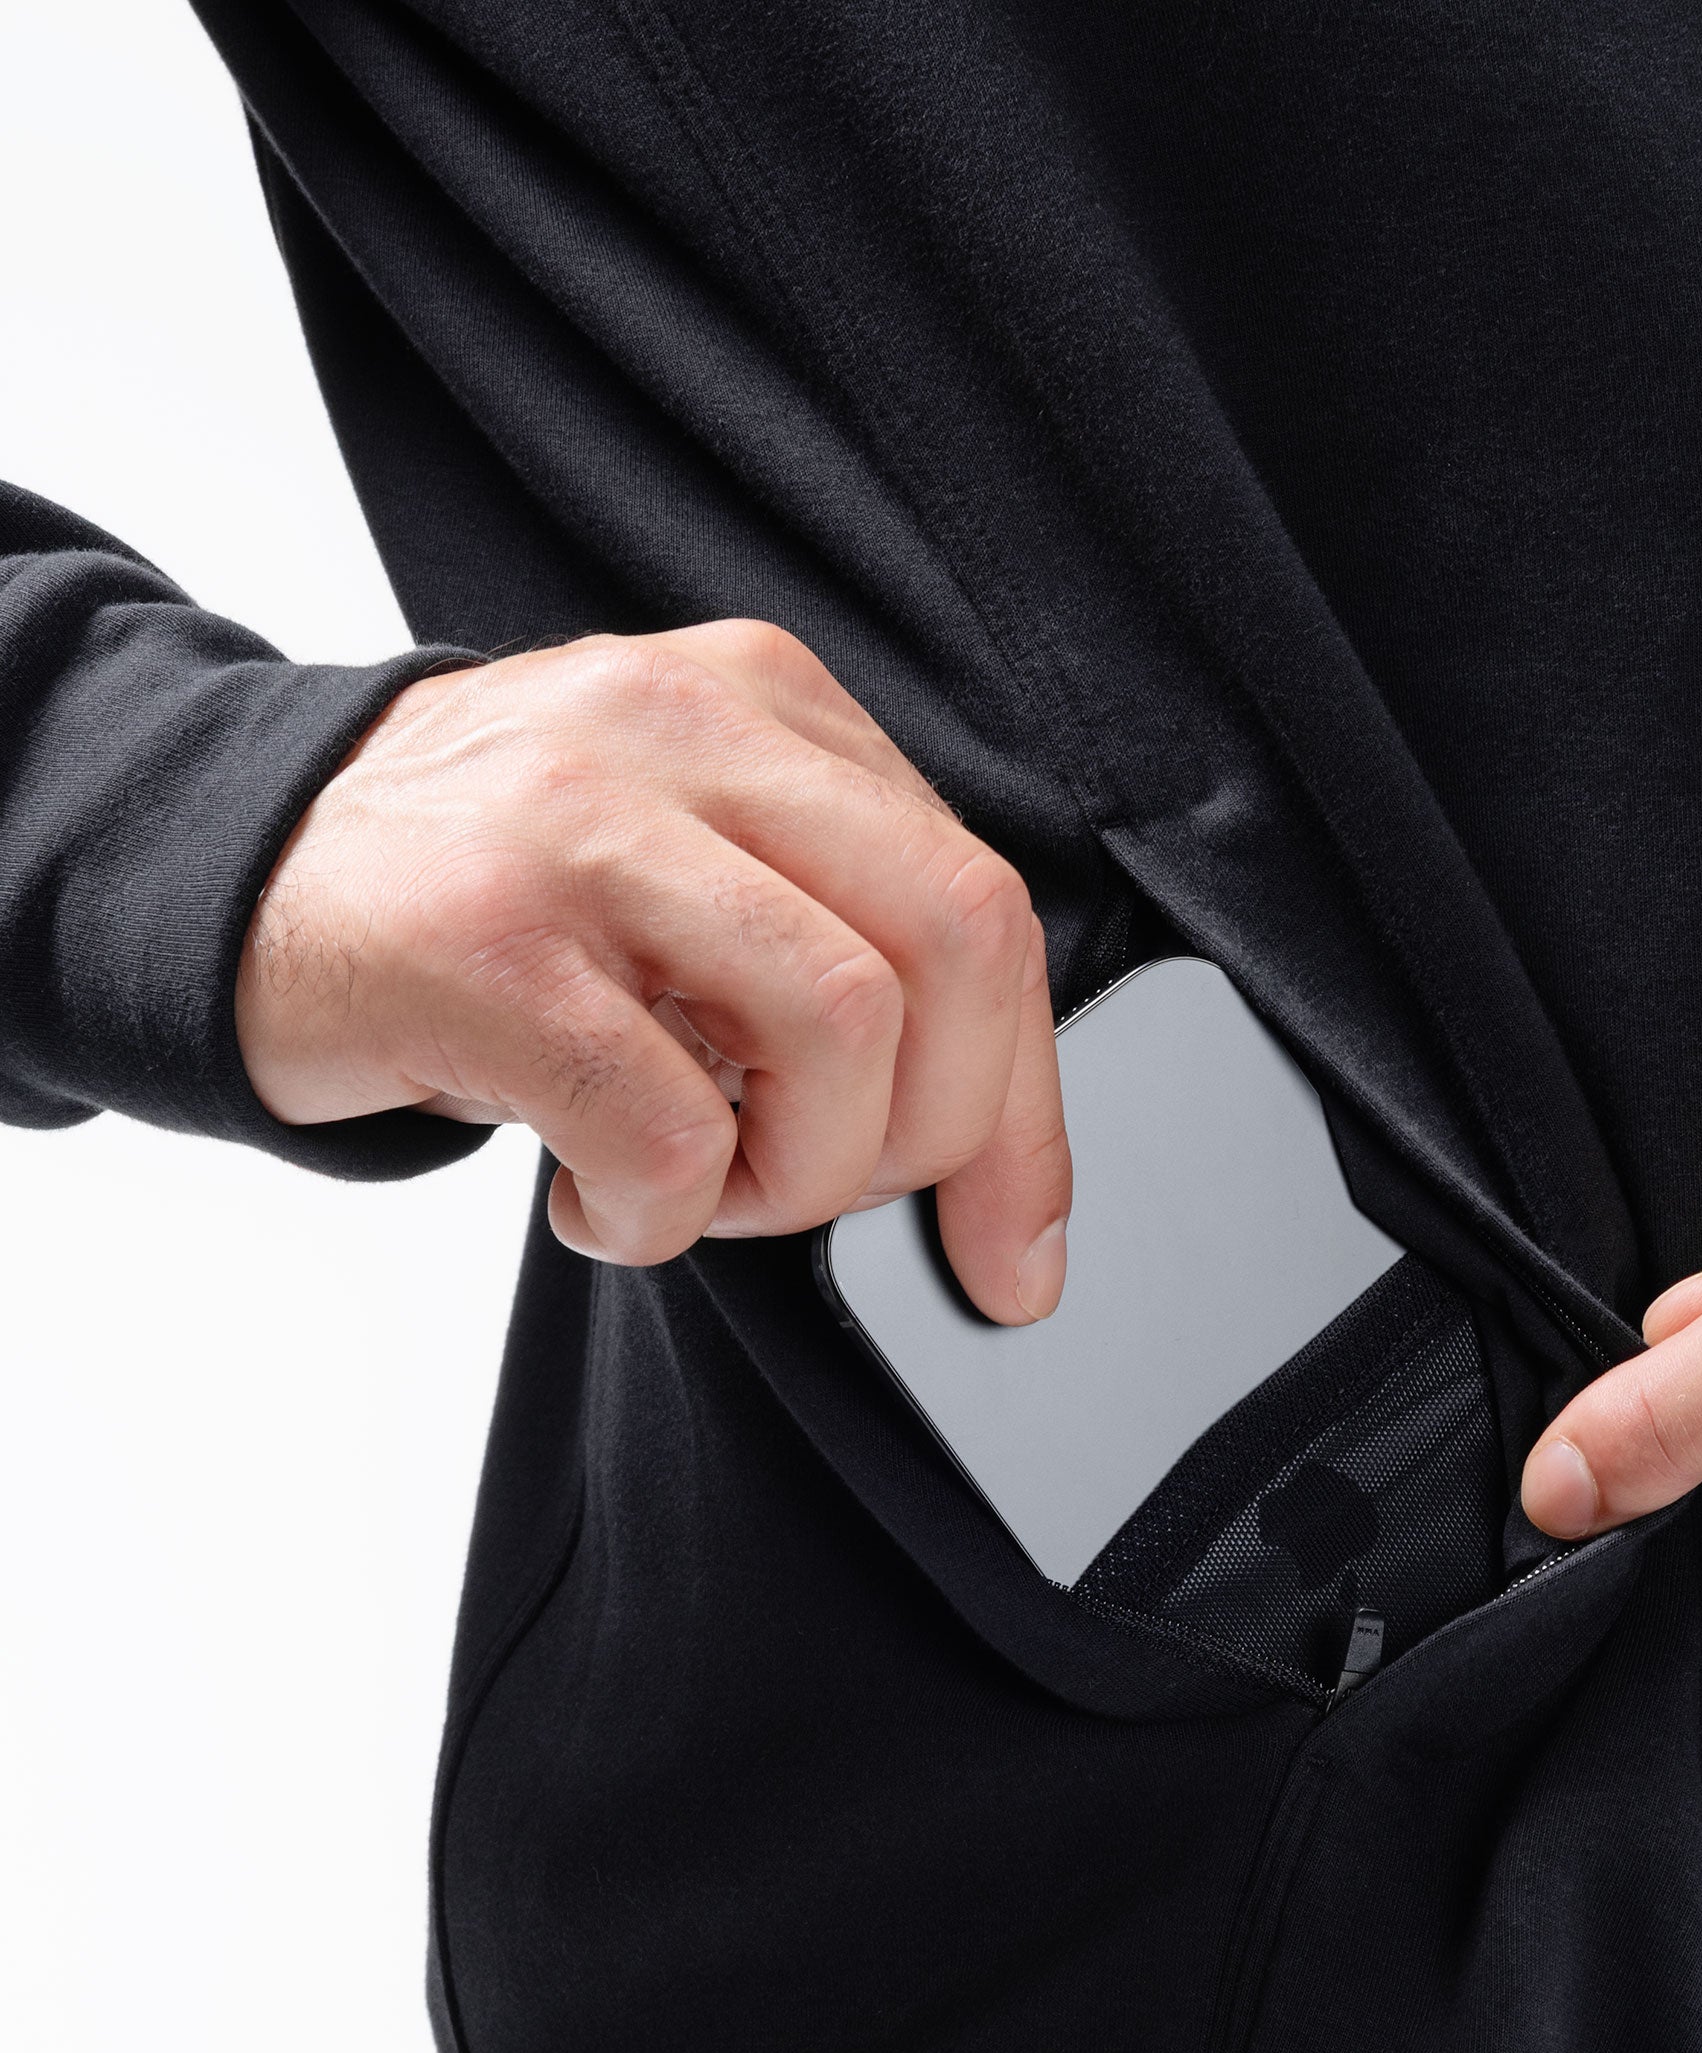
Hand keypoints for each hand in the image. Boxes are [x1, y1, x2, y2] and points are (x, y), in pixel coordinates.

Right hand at [235, 624, 1068, 1316]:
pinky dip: (657, 1218)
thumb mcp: (686, 870)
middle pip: (958, 948)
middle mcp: (685, 731)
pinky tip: (593, 1199)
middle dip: (937, 1137)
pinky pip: (671, 1132)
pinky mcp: (486, 943)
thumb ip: (836, 945)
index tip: (1015, 1249)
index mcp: (764, 706)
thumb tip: (998, 1169)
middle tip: (823, 1193)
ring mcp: (582, 826)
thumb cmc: (485, 902)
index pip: (983, 906)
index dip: (1027, 1112)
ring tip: (697, 1186)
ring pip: (843, 1032)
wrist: (224, 873)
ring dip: (794, 1179)